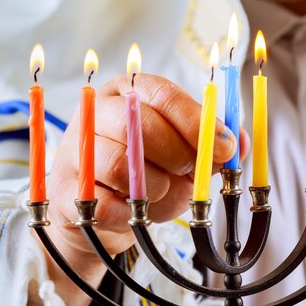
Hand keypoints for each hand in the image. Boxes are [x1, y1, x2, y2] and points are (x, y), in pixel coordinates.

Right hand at [27, 74, 249, 305]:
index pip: (164, 95)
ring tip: (163, 193)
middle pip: (138, 125)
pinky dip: (129, 213)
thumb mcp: (186, 155)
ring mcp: (75, 150)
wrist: (103, 213)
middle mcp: (98, 113)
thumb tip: (240, 143)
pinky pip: (102, 202)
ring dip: (154, 188)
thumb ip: (212, 148)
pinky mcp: (65, 190)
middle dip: (177, 155)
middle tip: (188, 173)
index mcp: (131, 93)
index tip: (223, 148)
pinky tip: (135, 211)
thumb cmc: (150, 174)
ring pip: (120, 165)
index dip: (197, 122)